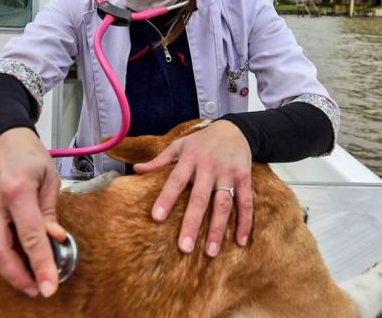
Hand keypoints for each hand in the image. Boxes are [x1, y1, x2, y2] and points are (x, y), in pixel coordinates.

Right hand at [0, 127, 66, 296]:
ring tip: (23, 272)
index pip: (30, 236)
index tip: (49, 286)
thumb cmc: (30, 154)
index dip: (41, 265)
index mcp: (18, 189)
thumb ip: (50, 211)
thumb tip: (55, 239)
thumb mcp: (50, 177)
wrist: (4, 134)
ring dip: (2, 267)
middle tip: (35, 288)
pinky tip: (8, 251)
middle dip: (17, 276)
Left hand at [134, 119, 252, 256]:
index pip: (176, 180)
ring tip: (211, 252)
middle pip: (200, 198)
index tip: (157, 218)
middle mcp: (209, 167)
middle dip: (192, 223)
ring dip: (218, 229)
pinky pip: (246, 203)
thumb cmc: (201, 142)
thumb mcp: (179, 145)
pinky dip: (245, 222)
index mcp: (190, 159)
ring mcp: (228, 173)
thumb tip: (136, 169)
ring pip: (223, 204)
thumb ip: (159, 160)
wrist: (234, 129)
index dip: (166, 198)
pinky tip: (241, 242)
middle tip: (184, 247)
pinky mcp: (244, 178)